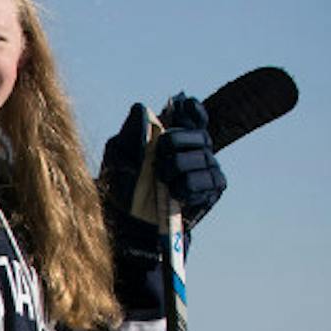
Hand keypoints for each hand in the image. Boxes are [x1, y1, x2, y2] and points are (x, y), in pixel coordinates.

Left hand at [102, 97, 225, 231]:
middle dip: (176, 143)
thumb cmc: (122, 188)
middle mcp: (194, 150)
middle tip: (159, 159)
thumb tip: (141, 107)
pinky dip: (188, 186)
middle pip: (199, 134)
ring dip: (178, 168)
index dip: (192, 111)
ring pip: (203, 157)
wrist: (128, 222)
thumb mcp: (118, 156)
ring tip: (163, 181)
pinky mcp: (212, 190)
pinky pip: (207, 181)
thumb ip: (130, 131)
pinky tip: (175, 193)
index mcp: (175, 136)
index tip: (182, 109)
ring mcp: (206, 169)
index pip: (195, 114)